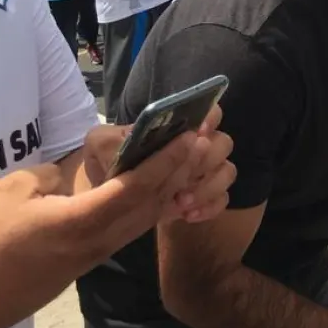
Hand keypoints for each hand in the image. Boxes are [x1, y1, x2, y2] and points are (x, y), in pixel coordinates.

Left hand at [85, 105, 234, 223]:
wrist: (109, 196)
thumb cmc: (110, 162)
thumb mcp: (100, 145)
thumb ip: (111, 140)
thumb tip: (128, 146)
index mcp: (179, 127)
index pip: (210, 111)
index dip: (210, 119)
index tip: (196, 133)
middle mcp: (199, 145)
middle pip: (223, 143)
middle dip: (205, 161)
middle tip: (183, 177)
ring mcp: (205, 171)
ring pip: (227, 172)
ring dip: (207, 187)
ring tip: (180, 202)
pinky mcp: (206, 197)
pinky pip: (222, 200)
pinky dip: (209, 207)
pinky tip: (186, 215)